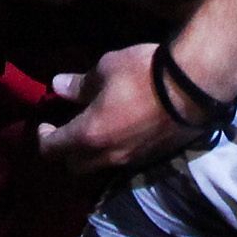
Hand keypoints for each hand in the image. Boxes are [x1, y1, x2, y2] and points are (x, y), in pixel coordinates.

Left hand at [38, 45, 196, 174]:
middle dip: (66, 150)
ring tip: (97, 128)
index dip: (43, 137)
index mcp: (88, 136)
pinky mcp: (154, 158)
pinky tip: (124, 129)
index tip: (46, 121)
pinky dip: (115, 150)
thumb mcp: (106, 69)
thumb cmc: (143, 74)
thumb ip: (79, 84)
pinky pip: (124, 162)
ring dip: (92, 153)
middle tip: (69, 128)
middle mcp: (107, 156)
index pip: (52, 149)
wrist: (193, 87)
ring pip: (100, 167)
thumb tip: (57, 86)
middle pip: (75, 166)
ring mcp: (132, 161)